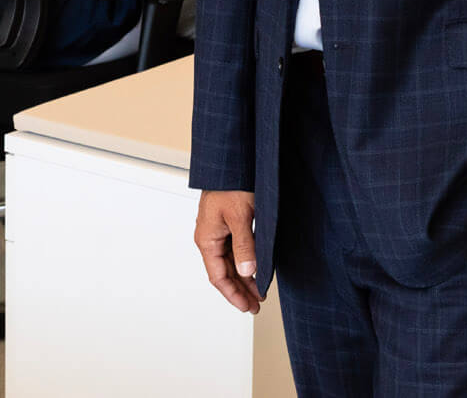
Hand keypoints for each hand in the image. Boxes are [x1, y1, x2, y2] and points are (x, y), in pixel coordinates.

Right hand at [194, 189, 261, 313]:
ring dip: (244, 277)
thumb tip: (247, 272)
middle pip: (224, 272)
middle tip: (257, 304)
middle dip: (240, 289)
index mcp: (207, 239)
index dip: (233, 294)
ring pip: (230, 262)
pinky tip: (257, 268)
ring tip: (259, 291)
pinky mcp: (228, 223)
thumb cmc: (231, 184)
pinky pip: (235, 249)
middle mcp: (210, 237)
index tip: (246, 306)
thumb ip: (244, 246)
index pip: (218, 276)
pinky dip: (246, 261)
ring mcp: (218, 231)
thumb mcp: (240, 217)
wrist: (231, 161)